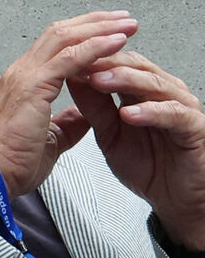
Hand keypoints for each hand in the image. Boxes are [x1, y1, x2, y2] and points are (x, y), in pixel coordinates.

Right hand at [0, 10, 137, 220]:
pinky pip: (69, 59)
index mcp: (25, 80)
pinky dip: (94, 47)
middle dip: (95, 22)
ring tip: (127, 25)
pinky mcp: (33, 86)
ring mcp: (26, 75)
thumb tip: (86, 115)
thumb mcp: (49, 138)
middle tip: (124, 18)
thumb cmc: (13, 160)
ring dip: (99, 28)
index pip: (55, 44)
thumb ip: (68, 122)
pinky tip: (115, 42)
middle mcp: (23, 70)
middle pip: (61, 32)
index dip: (84, 33)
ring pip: (65, 38)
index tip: (110, 31)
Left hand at [68, 52, 204, 250]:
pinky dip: (150, 111)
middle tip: (80, 62)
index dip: (91, 58)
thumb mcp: (108, 133)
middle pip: (133, 64)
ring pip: (153, 82)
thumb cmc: (148, 166)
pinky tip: (129, 113)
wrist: (177, 201)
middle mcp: (162, 91)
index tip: (65, 57)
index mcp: (140, 89)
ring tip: (99, 81)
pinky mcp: (195, 126)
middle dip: (104, 63)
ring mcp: (180, 105)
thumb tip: (73, 77)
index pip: (115, 61)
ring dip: (124, 80)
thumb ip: (93, 106)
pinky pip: (173, 113)